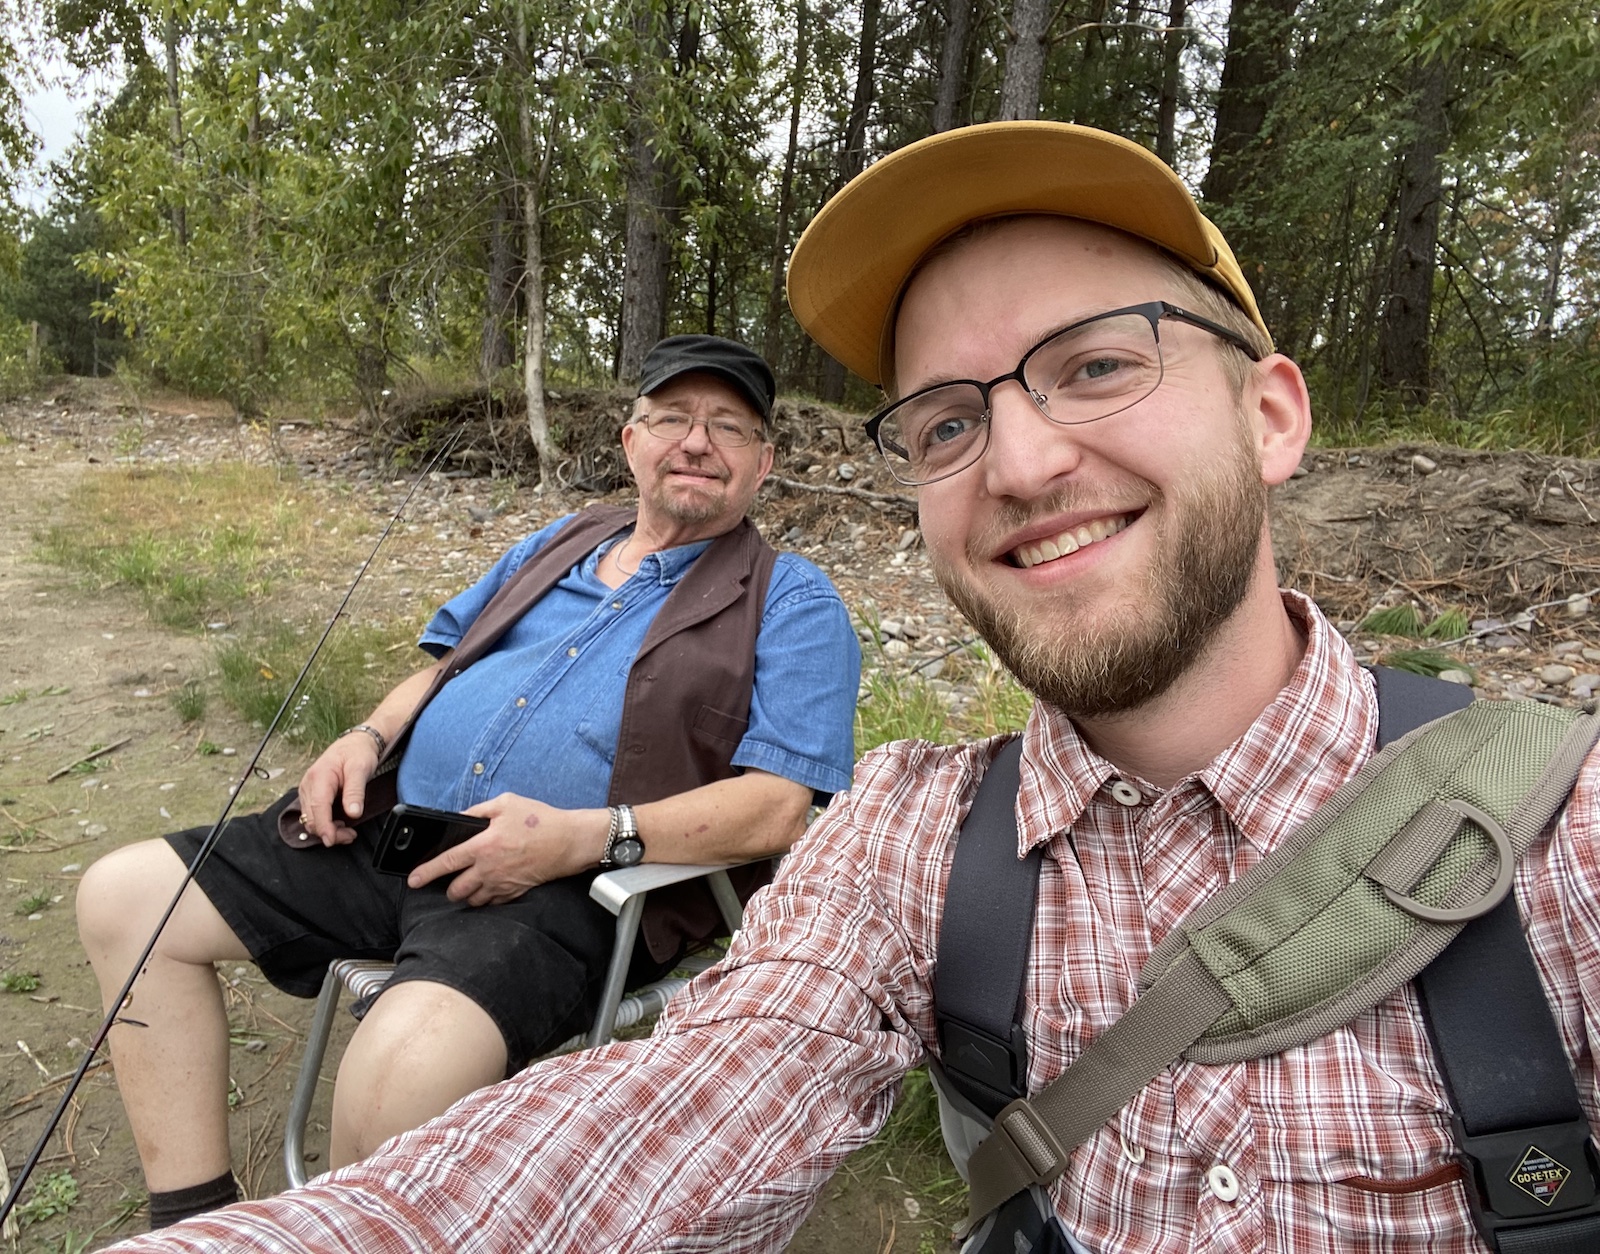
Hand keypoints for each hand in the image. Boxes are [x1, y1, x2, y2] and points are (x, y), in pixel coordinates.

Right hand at [296, 733, 381, 845]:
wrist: (355, 743)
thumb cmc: (358, 753)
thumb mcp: (361, 769)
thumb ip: (355, 792)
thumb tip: (353, 813)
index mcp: (319, 777)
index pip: (317, 808)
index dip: (324, 827)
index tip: (332, 840)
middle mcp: (308, 784)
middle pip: (311, 818)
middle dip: (329, 832)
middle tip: (351, 835)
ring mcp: (307, 790)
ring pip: (310, 819)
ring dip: (326, 830)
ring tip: (348, 831)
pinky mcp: (311, 794)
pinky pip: (313, 815)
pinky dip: (324, 823)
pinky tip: (339, 824)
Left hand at [408, 794, 607, 906]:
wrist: (569, 841)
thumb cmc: (540, 820)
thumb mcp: (506, 803)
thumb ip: (478, 811)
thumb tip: (458, 818)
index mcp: (484, 845)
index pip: (446, 862)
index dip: (425, 873)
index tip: (413, 880)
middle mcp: (490, 869)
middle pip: (456, 890)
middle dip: (447, 887)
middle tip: (449, 879)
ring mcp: (503, 884)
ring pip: (472, 900)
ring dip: (466, 894)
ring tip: (469, 883)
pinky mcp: (515, 892)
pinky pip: (492, 903)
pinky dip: (486, 898)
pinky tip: (489, 886)